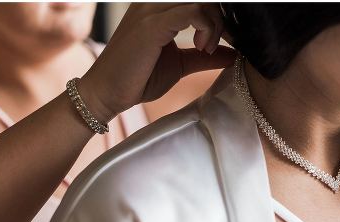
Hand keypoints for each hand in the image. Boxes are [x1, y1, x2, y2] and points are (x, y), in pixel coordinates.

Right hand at [78, 3, 236, 120]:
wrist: (106, 94)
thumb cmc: (137, 79)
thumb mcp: (179, 63)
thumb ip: (204, 55)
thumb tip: (233, 55)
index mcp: (157, 6)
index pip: (197, 0)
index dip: (216, 13)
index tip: (222, 38)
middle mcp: (153, 2)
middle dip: (219, 16)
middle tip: (218, 42)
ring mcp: (151, 10)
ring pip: (202, 1)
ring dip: (215, 24)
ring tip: (207, 47)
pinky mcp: (152, 25)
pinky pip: (194, 12)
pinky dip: (207, 29)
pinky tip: (203, 47)